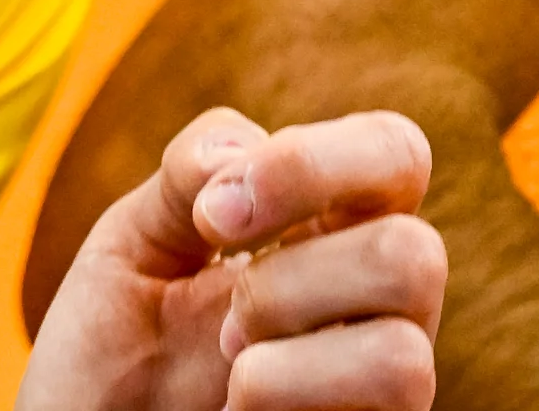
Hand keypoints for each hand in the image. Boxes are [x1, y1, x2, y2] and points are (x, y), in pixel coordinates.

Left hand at [20, 107, 442, 410]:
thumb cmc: (120, 345)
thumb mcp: (135, 239)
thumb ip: (190, 176)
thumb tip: (244, 158)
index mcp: (332, 230)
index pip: (394, 154)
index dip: (316, 161)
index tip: (215, 214)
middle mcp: (378, 307)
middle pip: (417, 254)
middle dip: (293, 272)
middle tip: (226, 307)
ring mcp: (379, 386)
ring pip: (403, 351)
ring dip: (290, 344)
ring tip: (229, 360)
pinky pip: (384, 402)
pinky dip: (281, 392)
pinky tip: (235, 406)